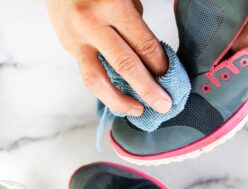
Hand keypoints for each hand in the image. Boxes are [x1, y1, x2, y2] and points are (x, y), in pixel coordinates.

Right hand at [45, 0, 171, 115]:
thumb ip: (136, 25)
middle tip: (164, 106)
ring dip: (120, 101)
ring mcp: (75, 38)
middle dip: (148, 90)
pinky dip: (106, 90)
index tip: (171, 80)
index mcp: (113, 5)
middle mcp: (92, 23)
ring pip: (97, 80)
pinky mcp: (67, 48)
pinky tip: (118, 97)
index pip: (144, 45)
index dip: (161, 66)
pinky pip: (88, 74)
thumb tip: (151, 59)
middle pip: (125, 65)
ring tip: (138, 111)